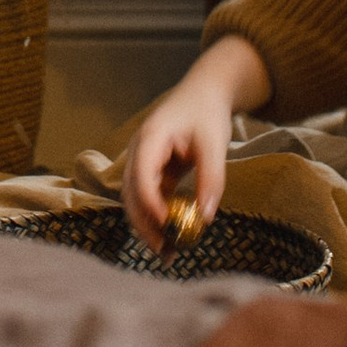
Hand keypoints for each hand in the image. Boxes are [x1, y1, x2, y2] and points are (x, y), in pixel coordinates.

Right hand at [119, 36, 272, 253]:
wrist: (203, 94)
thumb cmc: (207, 114)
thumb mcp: (214, 144)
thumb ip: (211, 179)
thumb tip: (206, 218)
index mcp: (151, 137)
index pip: (142, 172)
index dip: (149, 199)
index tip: (164, 223)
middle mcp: (139, 152)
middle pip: (132, 192)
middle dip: (144, 222)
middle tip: (164, 249)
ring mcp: (142, 163)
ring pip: (136, 200)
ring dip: (148, 226)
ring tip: (167, 253)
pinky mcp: (151, 173)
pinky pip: (149, 199)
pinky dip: (156, 219)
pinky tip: (170, 240)